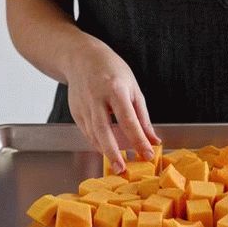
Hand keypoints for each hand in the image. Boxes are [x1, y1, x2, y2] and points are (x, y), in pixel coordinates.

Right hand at [66, 42, 160, 173]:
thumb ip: (143, 117)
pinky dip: (98, 143)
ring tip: (118, 165)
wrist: (81, 57)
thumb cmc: (112, 71)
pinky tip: (107, 151)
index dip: (139, 140)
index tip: (148, 154)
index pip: (129, 120)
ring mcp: (83, 105)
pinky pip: (88, 132)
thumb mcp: (133, 89)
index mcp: (115, 89)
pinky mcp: (75, 112)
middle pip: (104, 130)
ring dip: (106, 151)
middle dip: (113, 152)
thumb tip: (153, 140)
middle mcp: (97, 98)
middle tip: (123, 169)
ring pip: (94, 134)